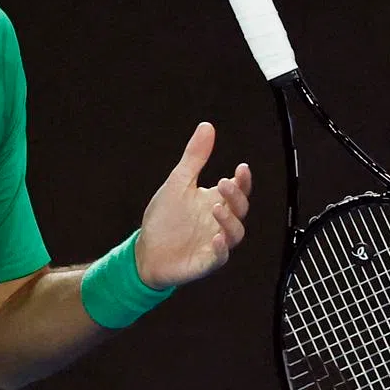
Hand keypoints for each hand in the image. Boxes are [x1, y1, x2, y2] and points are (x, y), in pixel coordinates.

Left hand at [135, 121, 251, 289]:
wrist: (146, 251)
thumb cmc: (165, 219)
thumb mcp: (178, 183)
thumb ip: (194, 158)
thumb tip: (207, 127)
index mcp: (215, 202)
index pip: (238, 190)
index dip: (243, 180)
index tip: (241, 168)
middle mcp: (219, 222)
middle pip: (240, 209)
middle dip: (236, 196)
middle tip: (224, 184)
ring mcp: (215, 243)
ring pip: (235, 233)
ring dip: (229, 220)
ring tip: (216, 207)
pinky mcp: (206, 262)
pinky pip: (220, 257)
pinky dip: (221, 248)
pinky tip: (216, 239)